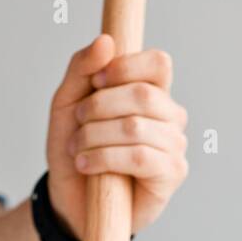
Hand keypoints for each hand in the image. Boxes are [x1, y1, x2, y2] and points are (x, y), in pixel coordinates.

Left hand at [46, 35, 188, 238]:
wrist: (70, 199)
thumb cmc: (75, 149)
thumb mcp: (67, 103)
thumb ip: (82, 68)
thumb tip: (107, 41)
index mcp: (153, 93)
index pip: (159, 64)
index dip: (126, 67)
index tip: (95, 82)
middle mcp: (170, 117)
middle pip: (144, 95)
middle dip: (99, 107)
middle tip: (78, 123)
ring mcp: (175, 147)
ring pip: (136, 127)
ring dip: (95, 136)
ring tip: (77, 149)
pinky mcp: (171, 175)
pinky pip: (140, 157)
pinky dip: (105, 158)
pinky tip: (87, 166)